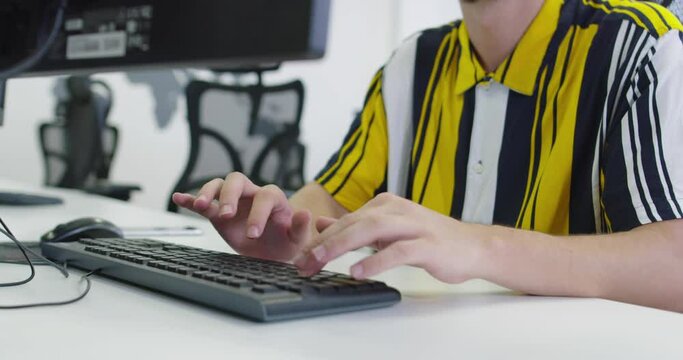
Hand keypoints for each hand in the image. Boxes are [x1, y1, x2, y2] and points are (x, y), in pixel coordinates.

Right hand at [172, 172, 311, 261]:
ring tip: (201, 206)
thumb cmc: (286, 242)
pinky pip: (203, 202)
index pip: (265, 196)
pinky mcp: (218, 212)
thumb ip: (299, 227)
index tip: (253, 234)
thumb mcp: (297, 239)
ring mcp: (233, 201)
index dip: (258, 213)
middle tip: (226, 215)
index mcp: (273, 199)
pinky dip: (190, 199)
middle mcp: (251, 194)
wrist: (273, 251)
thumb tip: (304, 214)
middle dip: (230, 196)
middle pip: (238, 180)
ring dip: (208, 193)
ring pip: (219, 185)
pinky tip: (179, 198)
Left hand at [296, 193, 485, 281]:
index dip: (321, 238)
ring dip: (343, 245)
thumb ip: (357, 227)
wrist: (473, 246)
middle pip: (354, 222)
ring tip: (321, 260)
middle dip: (325, 241)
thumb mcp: (388, 231)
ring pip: (372, 229)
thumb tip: (320, 225)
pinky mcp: (428, 244)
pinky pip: (399, 251)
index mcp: (386, 204)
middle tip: (303, 261)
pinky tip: (359, 271)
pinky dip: (377, 260)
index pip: (347, 220)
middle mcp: (397, 209)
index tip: (301, 257)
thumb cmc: (429, 240)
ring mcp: (414, 225)